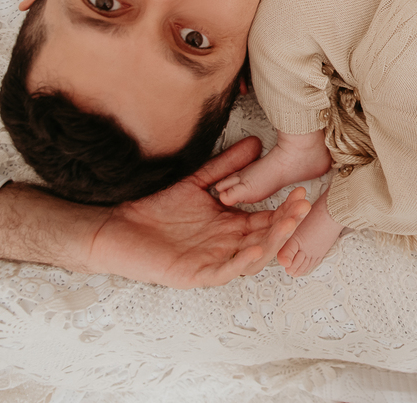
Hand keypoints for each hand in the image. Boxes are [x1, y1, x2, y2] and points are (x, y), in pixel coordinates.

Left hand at [88, 137, 310, 287]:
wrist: (114, 223)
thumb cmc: (153, 208)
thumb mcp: (198, 182)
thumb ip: (226, 166)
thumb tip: (255, 143)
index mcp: (229, 226)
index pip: (267, 219)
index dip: (286, 208)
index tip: (302, 191)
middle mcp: (225, 246)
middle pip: (266, 238)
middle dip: (288, 223)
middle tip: (302, 205)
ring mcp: (210, 261)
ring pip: (251, 257)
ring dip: (273, 242)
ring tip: (287, 223)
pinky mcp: (191, 274)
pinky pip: (221, 272)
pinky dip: (240, 263)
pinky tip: (254, 248)